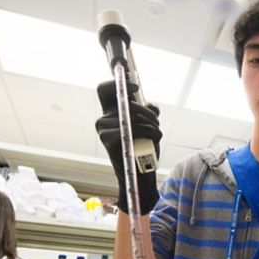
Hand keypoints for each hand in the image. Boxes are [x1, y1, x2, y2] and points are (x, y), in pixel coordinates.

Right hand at [95, 80, 160, 214]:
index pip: (105, 90)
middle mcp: (103, 119)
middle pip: (127, 103)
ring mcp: (103, 129)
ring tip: (156, 135)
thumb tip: (151, 105)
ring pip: (133, 116)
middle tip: (155, 122)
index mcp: (110, 113)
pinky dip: (149, 133)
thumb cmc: (145, 149)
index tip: (135, 88)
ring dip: (151, 125)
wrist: (141, 175)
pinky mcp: (108, 139)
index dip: (119, 83)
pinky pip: (133, 128)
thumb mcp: (149, 125)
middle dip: (146, 112)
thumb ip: (148, 112)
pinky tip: (152, 141)